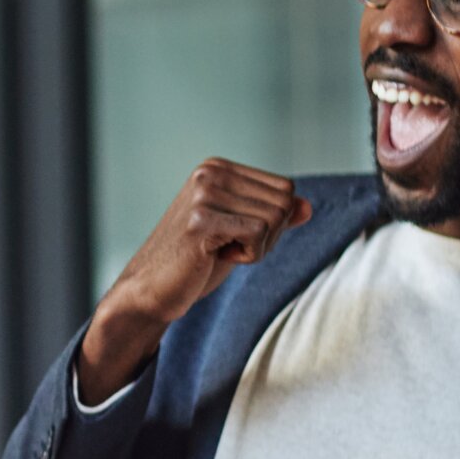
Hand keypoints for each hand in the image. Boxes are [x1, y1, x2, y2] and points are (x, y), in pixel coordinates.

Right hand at [77, 158, 309, 401]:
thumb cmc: (195, 261)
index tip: (235, 235)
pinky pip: (259, 233)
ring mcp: (203, 194)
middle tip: (229, 246)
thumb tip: (308, 207)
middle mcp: (210, 173)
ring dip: (257, 247)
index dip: (273, 222)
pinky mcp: (200, 219)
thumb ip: (273, 216)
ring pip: (275, 218)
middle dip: (269, 235)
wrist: (151, 290)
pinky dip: (248, 255)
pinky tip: (215, 257)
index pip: (285, 188)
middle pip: (284, 202)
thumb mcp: (240, 233)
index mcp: (217, 168)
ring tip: (219, 251)